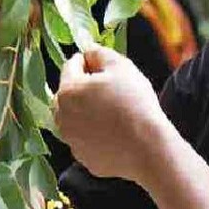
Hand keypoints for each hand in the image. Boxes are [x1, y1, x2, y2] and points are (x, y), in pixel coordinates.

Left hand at [54, 46, 168, 182]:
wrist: (147, 148)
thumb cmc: (133, 102)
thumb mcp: (120, 66)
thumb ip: (99, 52)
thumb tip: (88, 51)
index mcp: (67, 90)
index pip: (71, 65)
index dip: (89, 61)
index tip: (106, 66)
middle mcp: (61, 116)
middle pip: (69, 92)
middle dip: (85, 87)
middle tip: (111, 89)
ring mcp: (70, 139)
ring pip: (75, 116)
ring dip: (88, 110)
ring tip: (114, 111)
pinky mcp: (83, 157)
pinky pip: (86, 137)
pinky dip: (95, 132)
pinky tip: (115, 131)